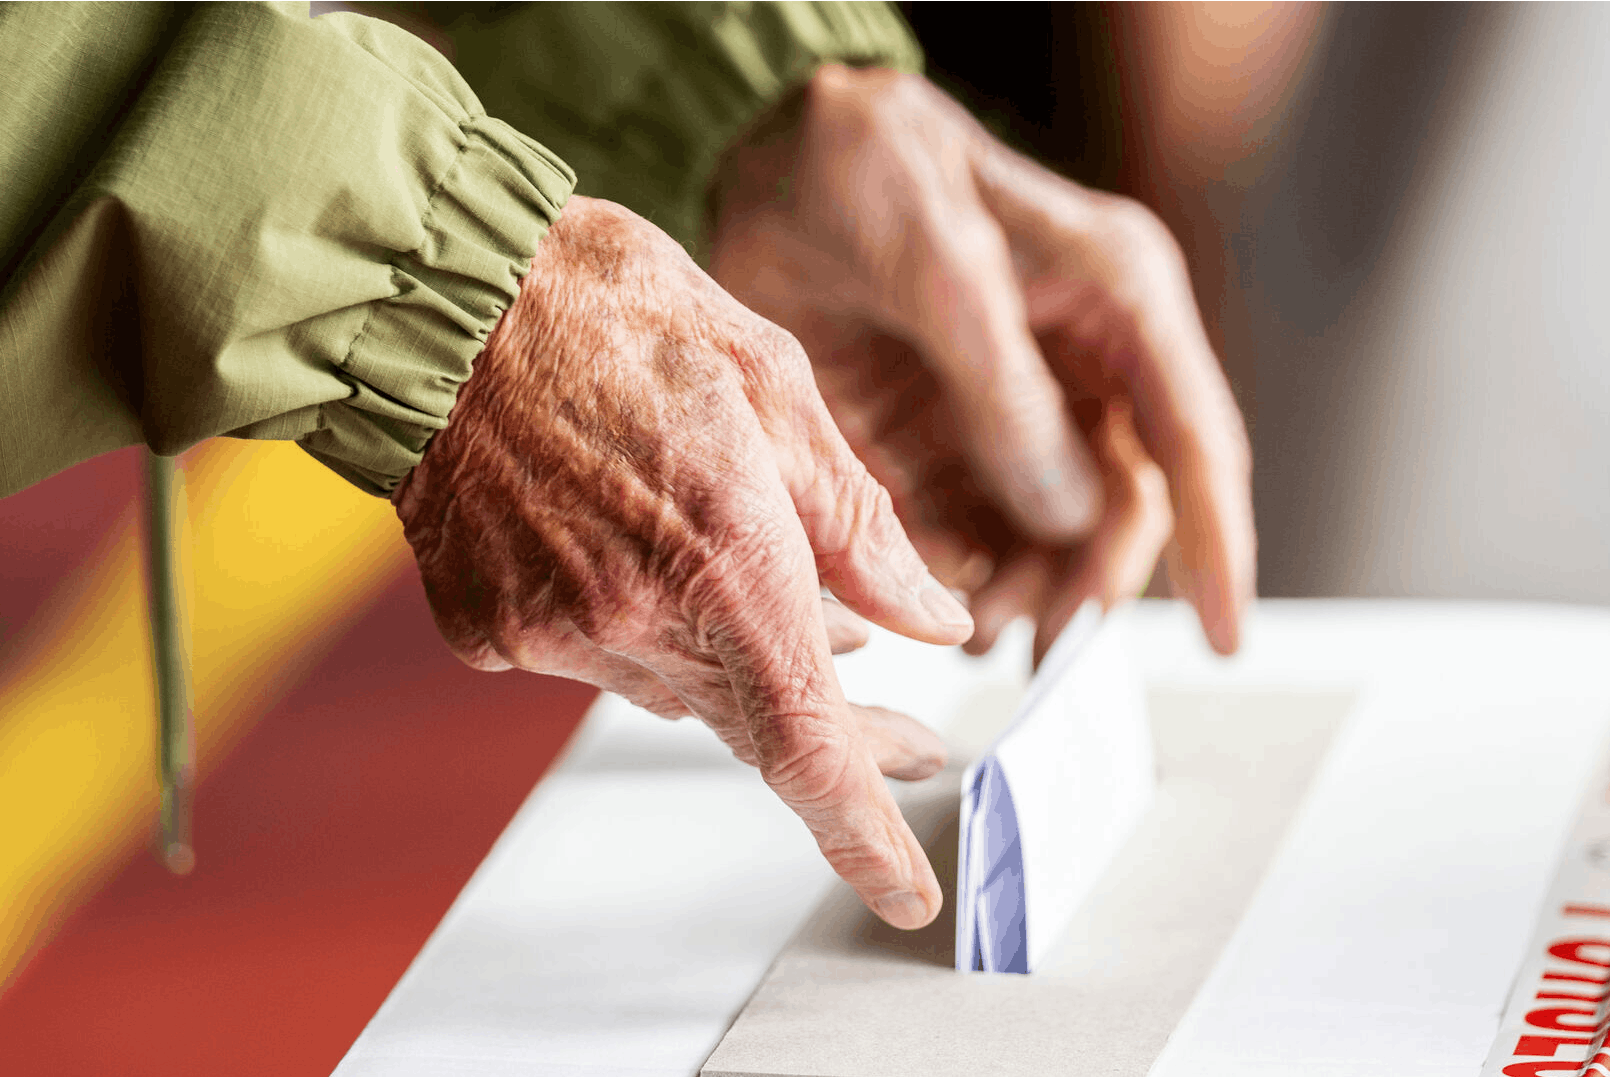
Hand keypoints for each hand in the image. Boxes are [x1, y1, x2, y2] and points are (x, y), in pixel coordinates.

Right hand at [393, 197, 972, 928]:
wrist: (429, 294)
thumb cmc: (607, 306)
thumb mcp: (774, 381)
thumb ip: (861, 520)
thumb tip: (933, 617)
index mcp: (722, 552)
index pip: (807, 741)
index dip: (865, 832)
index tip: (908, 895)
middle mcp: (630, 616)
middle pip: (761, 725)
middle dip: (846, 733)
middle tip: (913, 735)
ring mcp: (550, 633)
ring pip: (686, 690)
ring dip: (747, 658)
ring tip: (771, 579)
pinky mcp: (492, 634)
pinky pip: (603, 661)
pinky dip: (653, 628)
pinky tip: (653, 555)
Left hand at [708, 65, 1253, 660]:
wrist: (761, 152)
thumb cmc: (865, 165)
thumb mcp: (936, 265)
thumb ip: (1004, 390)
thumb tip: (1070, 512)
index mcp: (1117, 296)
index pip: (1194, 438)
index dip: (1219, 542)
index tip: (1225, 637)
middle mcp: (1084, 359)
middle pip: (1126, 504)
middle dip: (1091, 581)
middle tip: (1042, 644)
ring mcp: (1019, 405)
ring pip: (1056, 532)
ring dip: (1030, 592)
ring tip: (980, 634)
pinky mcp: (953, 437)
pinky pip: (982, 530)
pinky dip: (970, 577)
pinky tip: (941, 604)